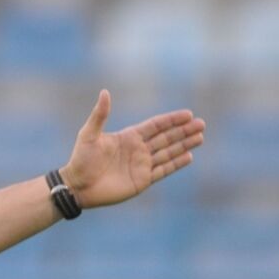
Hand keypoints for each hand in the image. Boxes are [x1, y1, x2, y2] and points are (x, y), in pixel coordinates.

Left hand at [60, 90, 204, 207]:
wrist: (77, 186)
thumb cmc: (80, 159)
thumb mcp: (89, 134)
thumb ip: (100, 115)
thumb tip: (105, 92)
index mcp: (129, 137)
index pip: (156, 126)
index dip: (171, 120)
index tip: (188, 114)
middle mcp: (138, 150)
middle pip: (166, 138)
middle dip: (183, 131)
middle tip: (201, 124)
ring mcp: (141, 165)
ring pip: (168, 153)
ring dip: (184, 145)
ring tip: (200, 137)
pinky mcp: (142, 180)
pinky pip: (163, 170)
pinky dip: (176, 164)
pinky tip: (189, 156)